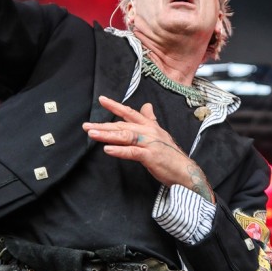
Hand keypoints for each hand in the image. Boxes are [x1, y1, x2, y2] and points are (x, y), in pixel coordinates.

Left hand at [82, 95, 214, 201]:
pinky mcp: (150, 156)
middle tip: (86, 126)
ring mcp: (149, 143)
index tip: (102, 100)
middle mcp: (149, 131)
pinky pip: (131, 152)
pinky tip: (107, 150)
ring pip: (124, 136)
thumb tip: (146, 106)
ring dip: (106, 135)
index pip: (130, 112)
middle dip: (103, 125)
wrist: (184, 170)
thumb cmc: (170, 154)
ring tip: (92, 134)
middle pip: (122, 125)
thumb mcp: (160, 133)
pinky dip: (119, 151)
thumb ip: (150, 119)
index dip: (115, 106)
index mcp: (150, 125)